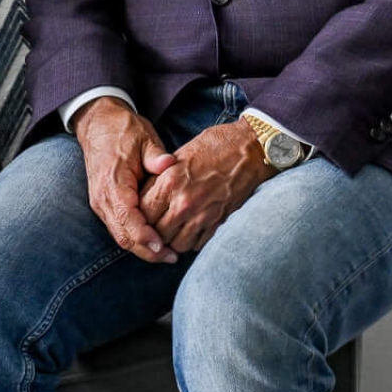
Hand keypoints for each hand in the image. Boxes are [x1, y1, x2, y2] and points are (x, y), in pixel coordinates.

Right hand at [73, 96, 176, 263]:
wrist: (97, 123)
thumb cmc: (123, 129)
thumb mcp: (143, 137)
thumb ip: (155, 155)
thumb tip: (169, 164)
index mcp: (113, 184)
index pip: (128, 220)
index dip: (146, 238)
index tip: (165, 248)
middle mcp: (103, 199)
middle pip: (123, 236)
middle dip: (147, 251)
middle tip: (171, 258)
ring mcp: (100, 203)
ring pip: (120, 236)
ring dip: (141, 248)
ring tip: (166, 254)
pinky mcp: (103, 204)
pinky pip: (118, 228)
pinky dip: (135, 238)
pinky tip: (153, 241)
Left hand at [139, 120, 270, 254]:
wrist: (251, 149)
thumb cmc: (216, 146)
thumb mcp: (180, 155)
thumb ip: (161, 178)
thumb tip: (146, 196)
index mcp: (170, 182)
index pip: (143, 212)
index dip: (141, 215)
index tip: (144, 213)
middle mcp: (184, 203)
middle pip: (158, 232)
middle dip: (155, 230)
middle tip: (157, 224)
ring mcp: (203, 215)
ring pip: (177, 244)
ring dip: (173, 239)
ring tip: (174, 229)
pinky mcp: (219, 223)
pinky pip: (198, 245)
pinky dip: (193, 241)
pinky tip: (192, 229)